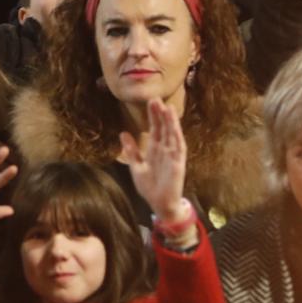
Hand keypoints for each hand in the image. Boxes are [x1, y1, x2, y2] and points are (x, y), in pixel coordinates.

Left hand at [120, 98, 189, 225]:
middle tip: (156, 98)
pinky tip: (175, 127)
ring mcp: (173, 156)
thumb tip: (123, 132)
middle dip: (160, 114)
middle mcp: (165, 150)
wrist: (159, 204)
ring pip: (172, 135)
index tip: (150, 101)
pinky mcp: (178, 164)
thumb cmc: (150, 187)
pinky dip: (177, 136)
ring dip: (170, 122)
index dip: (153, 116)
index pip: (155, 129)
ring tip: (167, 107)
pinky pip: (178, 148)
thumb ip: (131, 150)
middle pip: (163, 129)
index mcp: (155, 150)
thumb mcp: (136, 166)